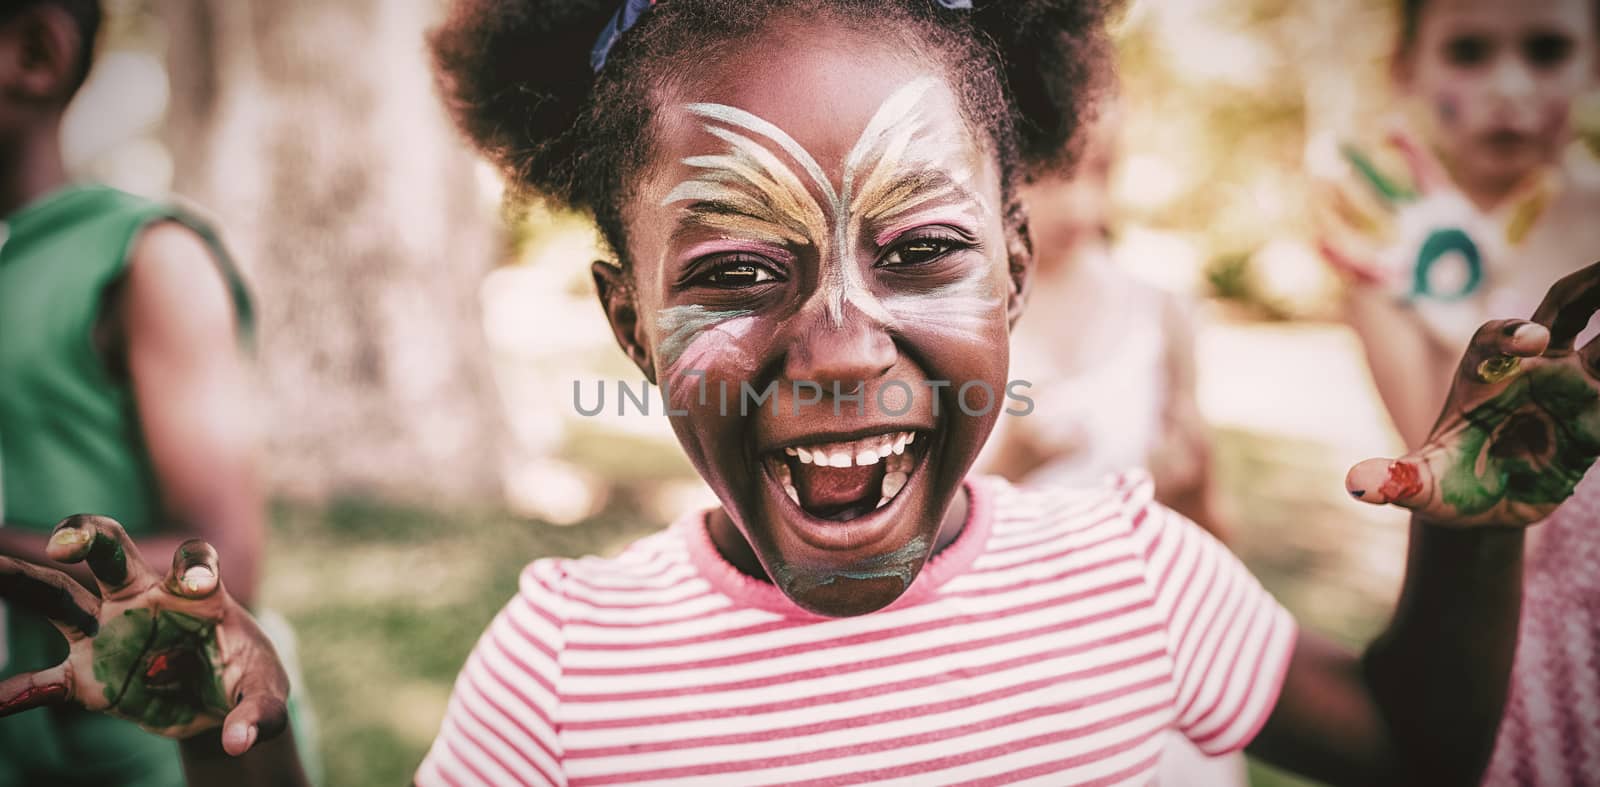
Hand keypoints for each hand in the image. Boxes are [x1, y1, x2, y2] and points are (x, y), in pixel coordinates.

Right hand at [0, 515, 287, 754]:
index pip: (194, 561)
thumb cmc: (244, 677)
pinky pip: (46, 683)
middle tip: (63, 542)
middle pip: (112, 553)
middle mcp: (144, 601)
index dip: (195, 567)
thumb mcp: (265, 692)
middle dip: (87, 536)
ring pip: (60, 597)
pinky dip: (20, 693)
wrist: (217, 702)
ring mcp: (109, 633)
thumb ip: (256, 712)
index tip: (197, 584)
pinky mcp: (88, 675)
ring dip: (22, 582)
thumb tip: (237, 742)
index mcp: (196, 596)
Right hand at [1314, 127, 1553, 349]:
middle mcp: (1413, 225)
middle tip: (1333, 143)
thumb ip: (1522, 210)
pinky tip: (1321, 241)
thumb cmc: (1484, 278)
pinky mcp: (1385, 279)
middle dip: (1357, 169)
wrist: (1470, 318)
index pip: (1423, 171)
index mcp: (1441, 209)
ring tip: (1317, 188)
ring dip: (1336, 207)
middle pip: (1381, 191)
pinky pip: (1358, 266)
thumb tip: (1550, 179)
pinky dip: (1339, 254)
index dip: (1406, 148)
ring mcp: (1396, 249)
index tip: (1388, 127)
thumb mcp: (1504, 242)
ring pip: (1360, 224)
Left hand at [1347, 262, 1599, 525]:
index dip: (1515, 334)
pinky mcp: (1599, 410)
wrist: (1476, 504)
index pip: (1499, 337)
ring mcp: (1574, 382)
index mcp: (1482, 373)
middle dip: (1594, 283)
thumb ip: (1397, 480)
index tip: (1535, 342)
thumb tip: (1362, 484)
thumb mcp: (1418, 488)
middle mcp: (1531, 366)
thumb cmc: (1443, 488)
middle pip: (1568, 305)